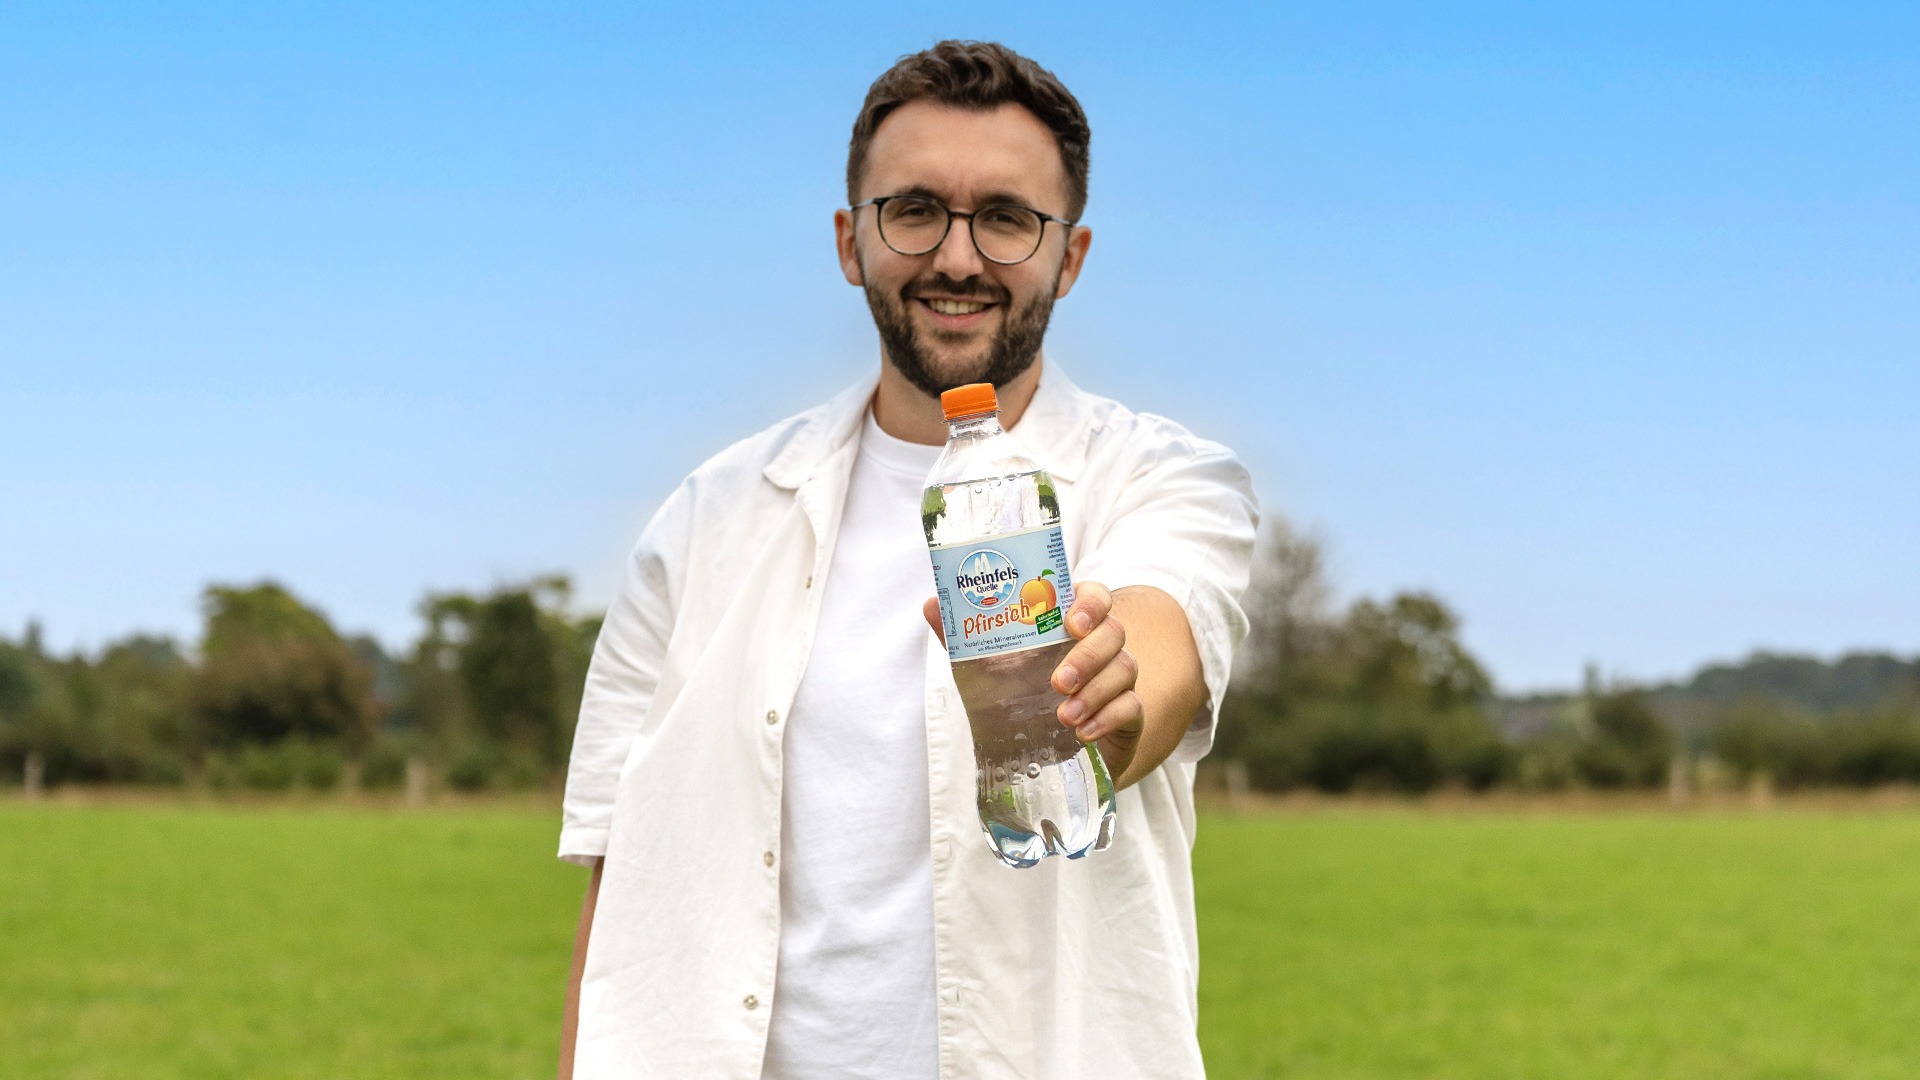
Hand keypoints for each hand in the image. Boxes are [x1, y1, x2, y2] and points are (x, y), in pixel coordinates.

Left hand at [920, 580, 1142, 779]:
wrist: (1043, 752)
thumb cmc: (1019, 697)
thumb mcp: (988, 668)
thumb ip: (964, 637)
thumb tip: (932, 603)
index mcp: (1071, 624)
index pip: (1095, 596)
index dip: (1091, 604)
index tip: (1071, 622)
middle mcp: (1101, 647)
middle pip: (1115, 631)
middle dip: (1088, 655)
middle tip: (1057, 681)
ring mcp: (1119, 680)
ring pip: (1125, 668)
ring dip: (1095, 692)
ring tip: (1064, 715)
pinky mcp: (1129, 716)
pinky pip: (1132, 709)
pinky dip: (1109, 718)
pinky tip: (1084, 733)